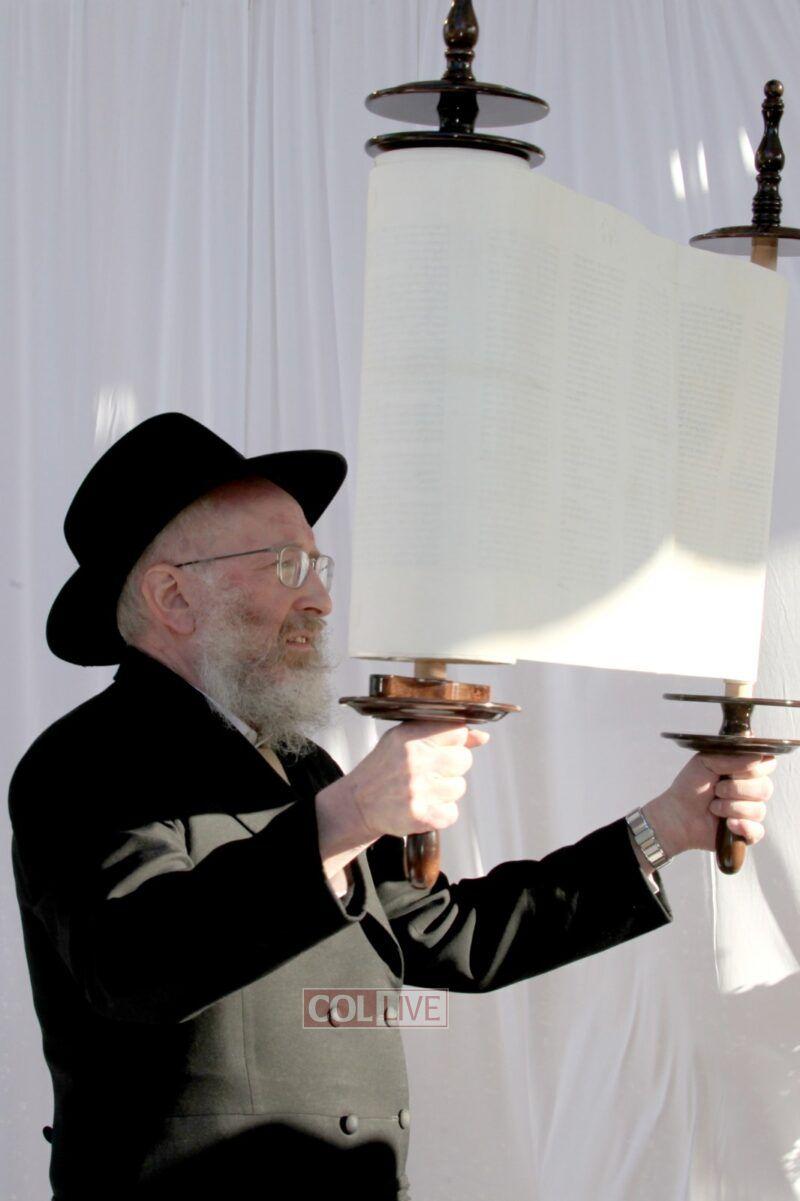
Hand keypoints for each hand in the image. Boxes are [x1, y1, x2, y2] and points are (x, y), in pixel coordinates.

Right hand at [315, 722, 489, 863]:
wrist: (358, 803)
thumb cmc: (385, 768)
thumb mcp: (405, 740)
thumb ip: (443, 734)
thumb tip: (482, 736)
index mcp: (410, 737)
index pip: (457, 730)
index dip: (454, 741)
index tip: (443, 748)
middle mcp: (414, 761)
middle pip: (464, 759)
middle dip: (451, 767)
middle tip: (430, 772)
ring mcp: (418, 790)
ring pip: (459, 787)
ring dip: (446, 791)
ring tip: (423, 790)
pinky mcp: (421, 815)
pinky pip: (452, 813)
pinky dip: (441, 813)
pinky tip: (424, 806)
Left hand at [643, 753, 775, 859]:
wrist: (677, 813)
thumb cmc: (690, 785)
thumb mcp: (706, 762)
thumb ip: (732, 757)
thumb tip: (757, 756)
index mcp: (744, 770)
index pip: (768, 765)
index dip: (755, 769)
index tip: (733, 772)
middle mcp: (751, 790)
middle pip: (765, 788)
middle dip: (737, 789)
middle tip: (717, 790)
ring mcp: (750, 812)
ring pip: (758, 810)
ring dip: (731, 808)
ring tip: (713, 807)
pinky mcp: (746, 831)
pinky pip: (757, 831)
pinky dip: (742, 827)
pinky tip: (728, 825)